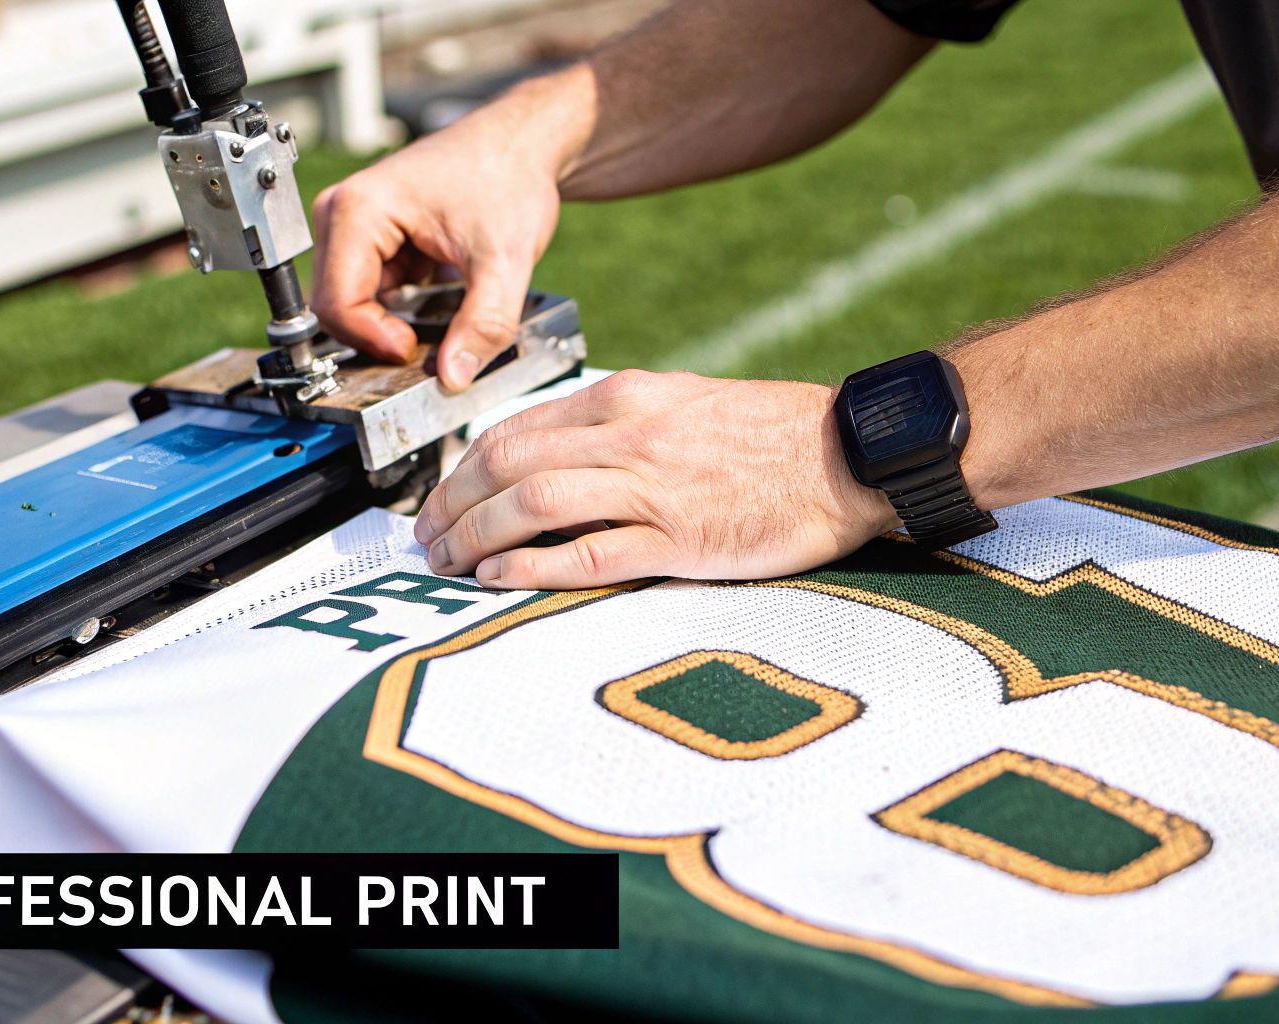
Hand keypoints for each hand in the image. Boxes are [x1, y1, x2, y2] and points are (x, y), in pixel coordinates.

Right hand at [309, 106, 564, 390]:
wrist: (521, 144)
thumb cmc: (508, 175)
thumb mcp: (505, 259)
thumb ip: (483, 324)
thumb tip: (453, 378)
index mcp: (358, 210)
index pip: (337, 305)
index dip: (374, 340)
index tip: (417, 351)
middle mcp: (342, 215)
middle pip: (337, 308)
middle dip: (379, 338)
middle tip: (432, 347)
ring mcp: (353, 228)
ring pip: (353, 306)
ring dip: (391, 326)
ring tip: (440, 323)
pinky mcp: (371, 241)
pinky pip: (370, 296)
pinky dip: (399, 314)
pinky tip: (435, 307)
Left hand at [413, 370, 901, 588]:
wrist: (851, 454)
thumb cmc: (775, 434)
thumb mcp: (686, 403)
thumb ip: (623, 423)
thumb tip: (561, 452)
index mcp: (628, 397)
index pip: (517, 429)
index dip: (463, 467)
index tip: (444, 498)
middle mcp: (630, 435)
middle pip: (507, 464)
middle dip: (452, 504)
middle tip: (427, 539)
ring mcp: (653, 488)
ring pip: (532, 504)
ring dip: (476, 536)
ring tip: (448, 564)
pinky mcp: (680, 541)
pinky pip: (587, 554)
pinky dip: (530, 566)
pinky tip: (498, 578)